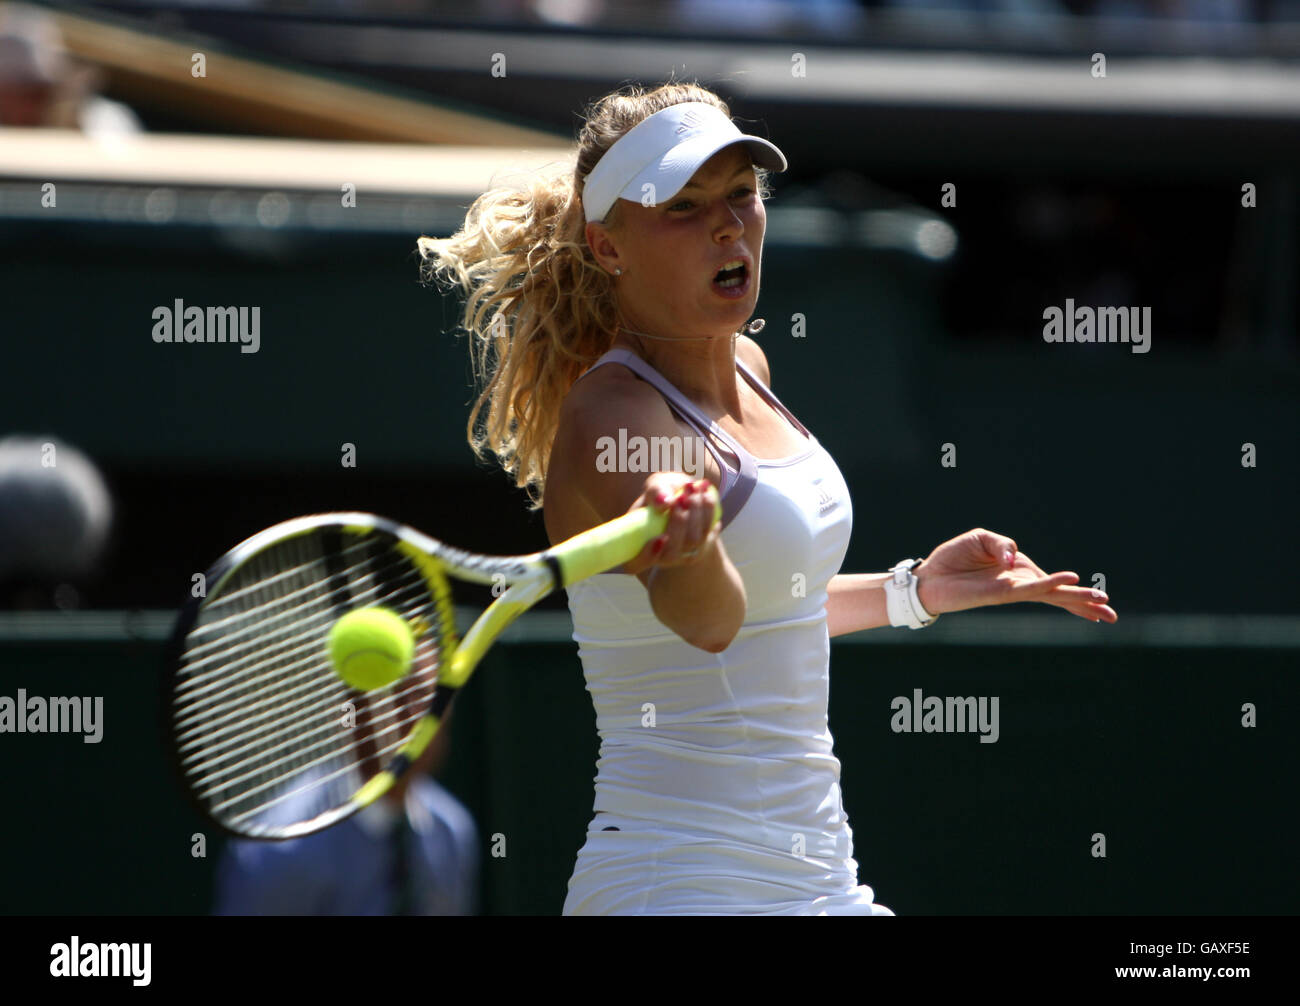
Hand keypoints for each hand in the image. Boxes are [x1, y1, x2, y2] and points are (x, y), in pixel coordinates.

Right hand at [623, 473, 721, 576]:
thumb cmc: (662, 492)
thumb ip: (655, 492)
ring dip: (694, 512)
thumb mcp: (655, 486)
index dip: (646, 557)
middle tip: (681, 497)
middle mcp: (659, 556)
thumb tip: (664, 502)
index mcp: (637, 545)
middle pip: (671, 554)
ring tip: (692, 489)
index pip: (634, 564)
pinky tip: (704, 492)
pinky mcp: (702, 545)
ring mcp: (683, 554)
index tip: (660, 537)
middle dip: (678, 524)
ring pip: (693, 541)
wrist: (684, 493)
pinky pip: (708, 531)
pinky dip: (707, 509)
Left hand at [914, 528, 1116, 622]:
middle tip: (1112, 615)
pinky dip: (1048, 584)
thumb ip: (1002, 543)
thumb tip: (1014, 557)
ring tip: (1102, 606)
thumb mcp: (980, 539)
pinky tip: (1067, 582)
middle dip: (1085, 604)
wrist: (929, 577)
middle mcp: (1020, 582)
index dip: (1073, 588)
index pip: (1052, 581)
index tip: (1098, 599)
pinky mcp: (1000, 593)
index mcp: (1019, 569)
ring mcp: (1012, 589)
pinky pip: (1029, 588)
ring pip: (1051, 595)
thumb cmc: (953, 559)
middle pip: (1059, 594)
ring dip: (1077, 599)